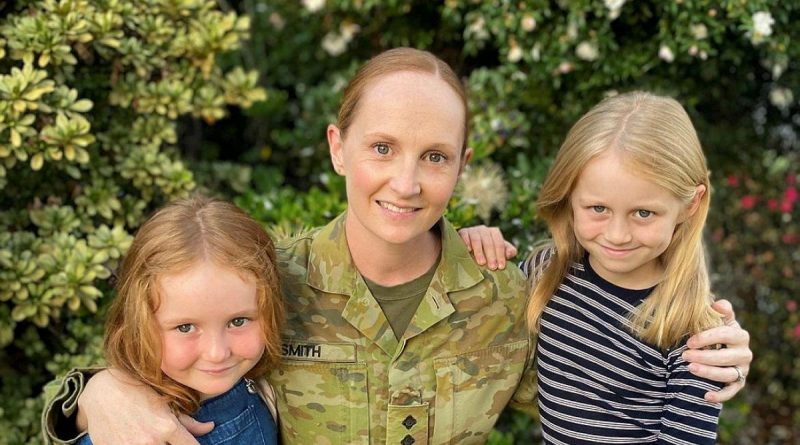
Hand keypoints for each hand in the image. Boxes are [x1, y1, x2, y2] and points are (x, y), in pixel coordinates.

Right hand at [78, 369, 209, 444]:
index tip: (190, 443)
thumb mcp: (165, 402)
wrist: (101, 392)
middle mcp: (151, 441)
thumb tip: (210, 427)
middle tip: (171, 439)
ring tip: (154, 439)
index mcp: (167, 427)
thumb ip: (188, 420)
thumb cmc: (138, 393)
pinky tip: (137, 440)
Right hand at [458, 225, 517, 269]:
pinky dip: (466, 242)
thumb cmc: (487, 251)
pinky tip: (468, 250)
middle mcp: (484, 229)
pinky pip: (465, 236)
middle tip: (492, 267)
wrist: (470, 247)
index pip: (499, 243)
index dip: (500, 255)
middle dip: (491, 255)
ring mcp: (472, 230)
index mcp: (494, 232)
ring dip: (479, 252)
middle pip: (488, 242)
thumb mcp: (499, 251)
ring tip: (481, 263)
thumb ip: (508, 251)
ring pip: (477, 239)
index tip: (500, 267)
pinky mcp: (462, 232)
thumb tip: (510, 254)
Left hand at [682, 299, 751, 402]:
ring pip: (728, 374)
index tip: (689, 341)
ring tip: (690, 368)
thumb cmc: (713, 331)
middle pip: (727, 357)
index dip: (708, 338)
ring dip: (710, 373)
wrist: (717, 347)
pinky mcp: (738, 383)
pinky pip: (731, 391)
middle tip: (685, 355)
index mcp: (740, 335)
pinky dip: (720, 395)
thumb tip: (719, 304)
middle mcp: (744, 353)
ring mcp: (742, 370)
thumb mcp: (716, 319)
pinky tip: (705, 396)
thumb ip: (720, 311)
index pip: (727, 335)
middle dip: (705, 356)